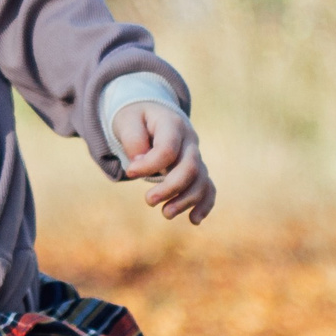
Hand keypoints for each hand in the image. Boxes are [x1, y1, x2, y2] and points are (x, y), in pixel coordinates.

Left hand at [112, 100, 214, 223]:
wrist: (153, 115)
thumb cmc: (138, 119)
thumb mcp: (127, 121)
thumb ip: (132, 140)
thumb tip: (139, 164)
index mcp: (172, 125)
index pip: (168, 149)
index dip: (149, 165)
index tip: (130, 172)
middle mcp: (189, 141)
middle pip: (190, 168)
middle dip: (171, 188)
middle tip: (148, 201)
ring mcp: (196, 156)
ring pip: (201, 181)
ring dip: (185, 201)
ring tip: (165, 214)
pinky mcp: (196, 171)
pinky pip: (208, 188)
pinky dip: (204, 205)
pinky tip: (194, 220)